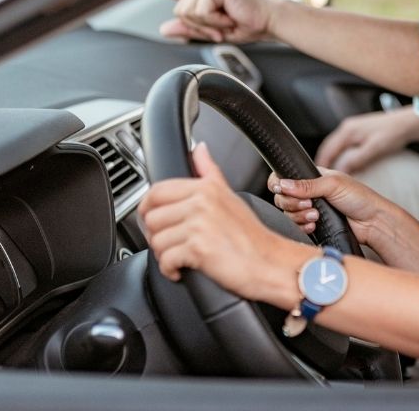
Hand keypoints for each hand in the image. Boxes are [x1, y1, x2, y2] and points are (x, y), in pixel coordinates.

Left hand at [140, 144, 295, 303]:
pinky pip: (165, 260)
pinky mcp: (198, 249)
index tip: (152, 220)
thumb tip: (199, 148)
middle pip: (152, 218)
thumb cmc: (251, 236)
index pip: (157, 191)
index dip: (148, 209)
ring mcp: (199, 225)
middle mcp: (201, 203)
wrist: (271, 263)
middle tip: (171, 243)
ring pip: (156, 241)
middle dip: (156, 236)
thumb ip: (209, 171)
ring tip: (180, 256)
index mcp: (205, 188)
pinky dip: (170, 270)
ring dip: (164, 254)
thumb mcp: (230, 195)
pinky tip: (181, 269)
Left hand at [151, 0, 281, 43]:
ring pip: (188, 12)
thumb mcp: (212, 32)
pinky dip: (215, 21)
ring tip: (227, 21)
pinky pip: (201, 11)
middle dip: (199, 26)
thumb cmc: (247, 24)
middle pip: (179, 11)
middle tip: (222, 28)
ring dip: (208, 25)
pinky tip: (230, 16)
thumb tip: (164, 29)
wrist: (270, 23)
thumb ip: (188, 29)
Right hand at [270, 170, 396, 248]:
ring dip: (299, 216)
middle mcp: (308, 192)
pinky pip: (296, 227)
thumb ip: (307, 184)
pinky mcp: (313, 224)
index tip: (284, 190)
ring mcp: (309, 209)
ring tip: (316, 216)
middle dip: (292, 203)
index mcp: (312, 177)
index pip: (284, 177)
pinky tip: (314, 225)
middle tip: (309, 204)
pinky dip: (302, 227)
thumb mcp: (333, 184)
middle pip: (282, 198)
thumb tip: (284, 184)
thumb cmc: (360, 198)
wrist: (372, 223)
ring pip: (288, 213)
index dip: (279, 184)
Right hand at [315, 108, 418, 171]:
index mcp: (347, 131)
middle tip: (320, 177)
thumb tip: (340, 170)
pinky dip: (340, 156)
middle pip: (328, 148)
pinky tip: (343, 165)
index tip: (317, 177)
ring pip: (335, 147)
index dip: (320, 164)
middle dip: (323, 162)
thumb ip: (356, 159)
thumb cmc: (393, 134)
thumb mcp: (373, 149)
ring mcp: (352, 129)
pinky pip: (343, 146)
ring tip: (330, 173)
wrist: (408, 124)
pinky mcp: (359, 132)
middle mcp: (347, 128)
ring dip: (331, 159)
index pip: (327, 150)